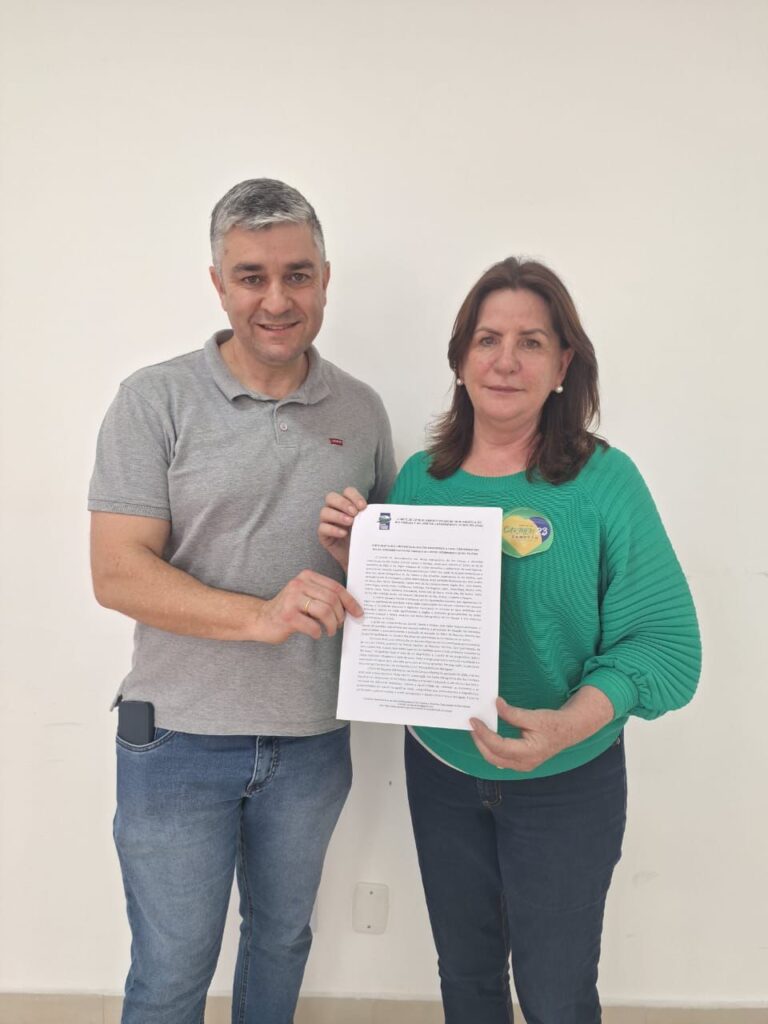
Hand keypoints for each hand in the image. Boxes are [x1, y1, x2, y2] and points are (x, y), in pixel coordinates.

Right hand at [254, 569, 362, 643]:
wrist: (262, 619)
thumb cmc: (290, 610)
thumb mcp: (307, 597)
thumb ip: (325, 597)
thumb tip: (352, 609)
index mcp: (307, 576)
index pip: (335, 587)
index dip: (350, 601)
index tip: (358, 613)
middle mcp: (299, 584)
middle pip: (332, 599)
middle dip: (340, 615)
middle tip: (339, 625)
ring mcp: (292, 599)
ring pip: (325, 611)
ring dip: (331, 625)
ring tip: (330, 631)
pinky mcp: (288, 615)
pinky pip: (313, 625)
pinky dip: (318, 632)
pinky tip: (316, 634)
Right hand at [318, 487, 367, 570]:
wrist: (359, 558)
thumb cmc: (363, 539)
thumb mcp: (368, 525)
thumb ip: (370, 516)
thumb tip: (382, 512)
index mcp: (347, 504)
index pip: (347, 492)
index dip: (354, 496)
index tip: (363, 507)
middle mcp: (335, 510)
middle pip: (331, 497)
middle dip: (343, 503)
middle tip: (354, 513)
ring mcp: (327, 522)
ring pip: (324, 512)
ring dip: (338, 515)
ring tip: (350, 523)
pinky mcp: (323, 535)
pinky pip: (322, 528)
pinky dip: (333, 529)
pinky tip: (343, 534)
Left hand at [470, 689, 613, 771]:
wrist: (568, 731)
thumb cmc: (553, 724)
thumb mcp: (534, 716)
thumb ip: (513, 713)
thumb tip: (496, 704)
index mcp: (529, 753)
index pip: (499, 746)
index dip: (483, 734)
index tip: (474, 721)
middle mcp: (524, 763)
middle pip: (493, 756)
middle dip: (479, 741)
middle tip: (471, 724)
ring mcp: (522, 765)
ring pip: (495, 759)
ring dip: (483, 745)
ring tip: (476, 729)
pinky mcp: (520, 762)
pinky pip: (500, 758)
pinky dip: (491, 747)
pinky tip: (486, 735)